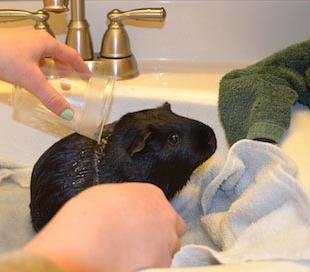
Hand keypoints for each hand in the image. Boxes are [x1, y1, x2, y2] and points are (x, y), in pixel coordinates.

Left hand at [0, 27, 89, 118]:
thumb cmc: (3, 55)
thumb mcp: (32, 80)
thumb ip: (51, 98)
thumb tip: (67, 112)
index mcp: (46, 42)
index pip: (71, 54)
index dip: (81, 66)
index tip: (87, 75)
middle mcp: (36, 40)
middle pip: (58, 55)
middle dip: (65, 70)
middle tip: (70, 82)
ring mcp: (23, 42)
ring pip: (44, 57)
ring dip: (51, 70)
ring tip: (52, 83)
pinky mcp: (12, 48)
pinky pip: (32, 59)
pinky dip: (37, 69)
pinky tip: (33, 79)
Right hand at [23, 183, 185, 271]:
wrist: (86, 241)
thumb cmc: (89, 214)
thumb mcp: (107, 195)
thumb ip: (125, 201)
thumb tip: (122, 209)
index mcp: (152, 194)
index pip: (161, 207)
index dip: (150, 217)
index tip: (138, 225)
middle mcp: (165, 216)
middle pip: (172, 227)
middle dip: (160, 233)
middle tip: (140, 241)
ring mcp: (167, 241)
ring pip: (169, 248)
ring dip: (157, 250)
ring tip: (134, 255)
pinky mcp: (162, 264)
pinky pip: (161, 266)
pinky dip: (151, 266)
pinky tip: (133, 265)